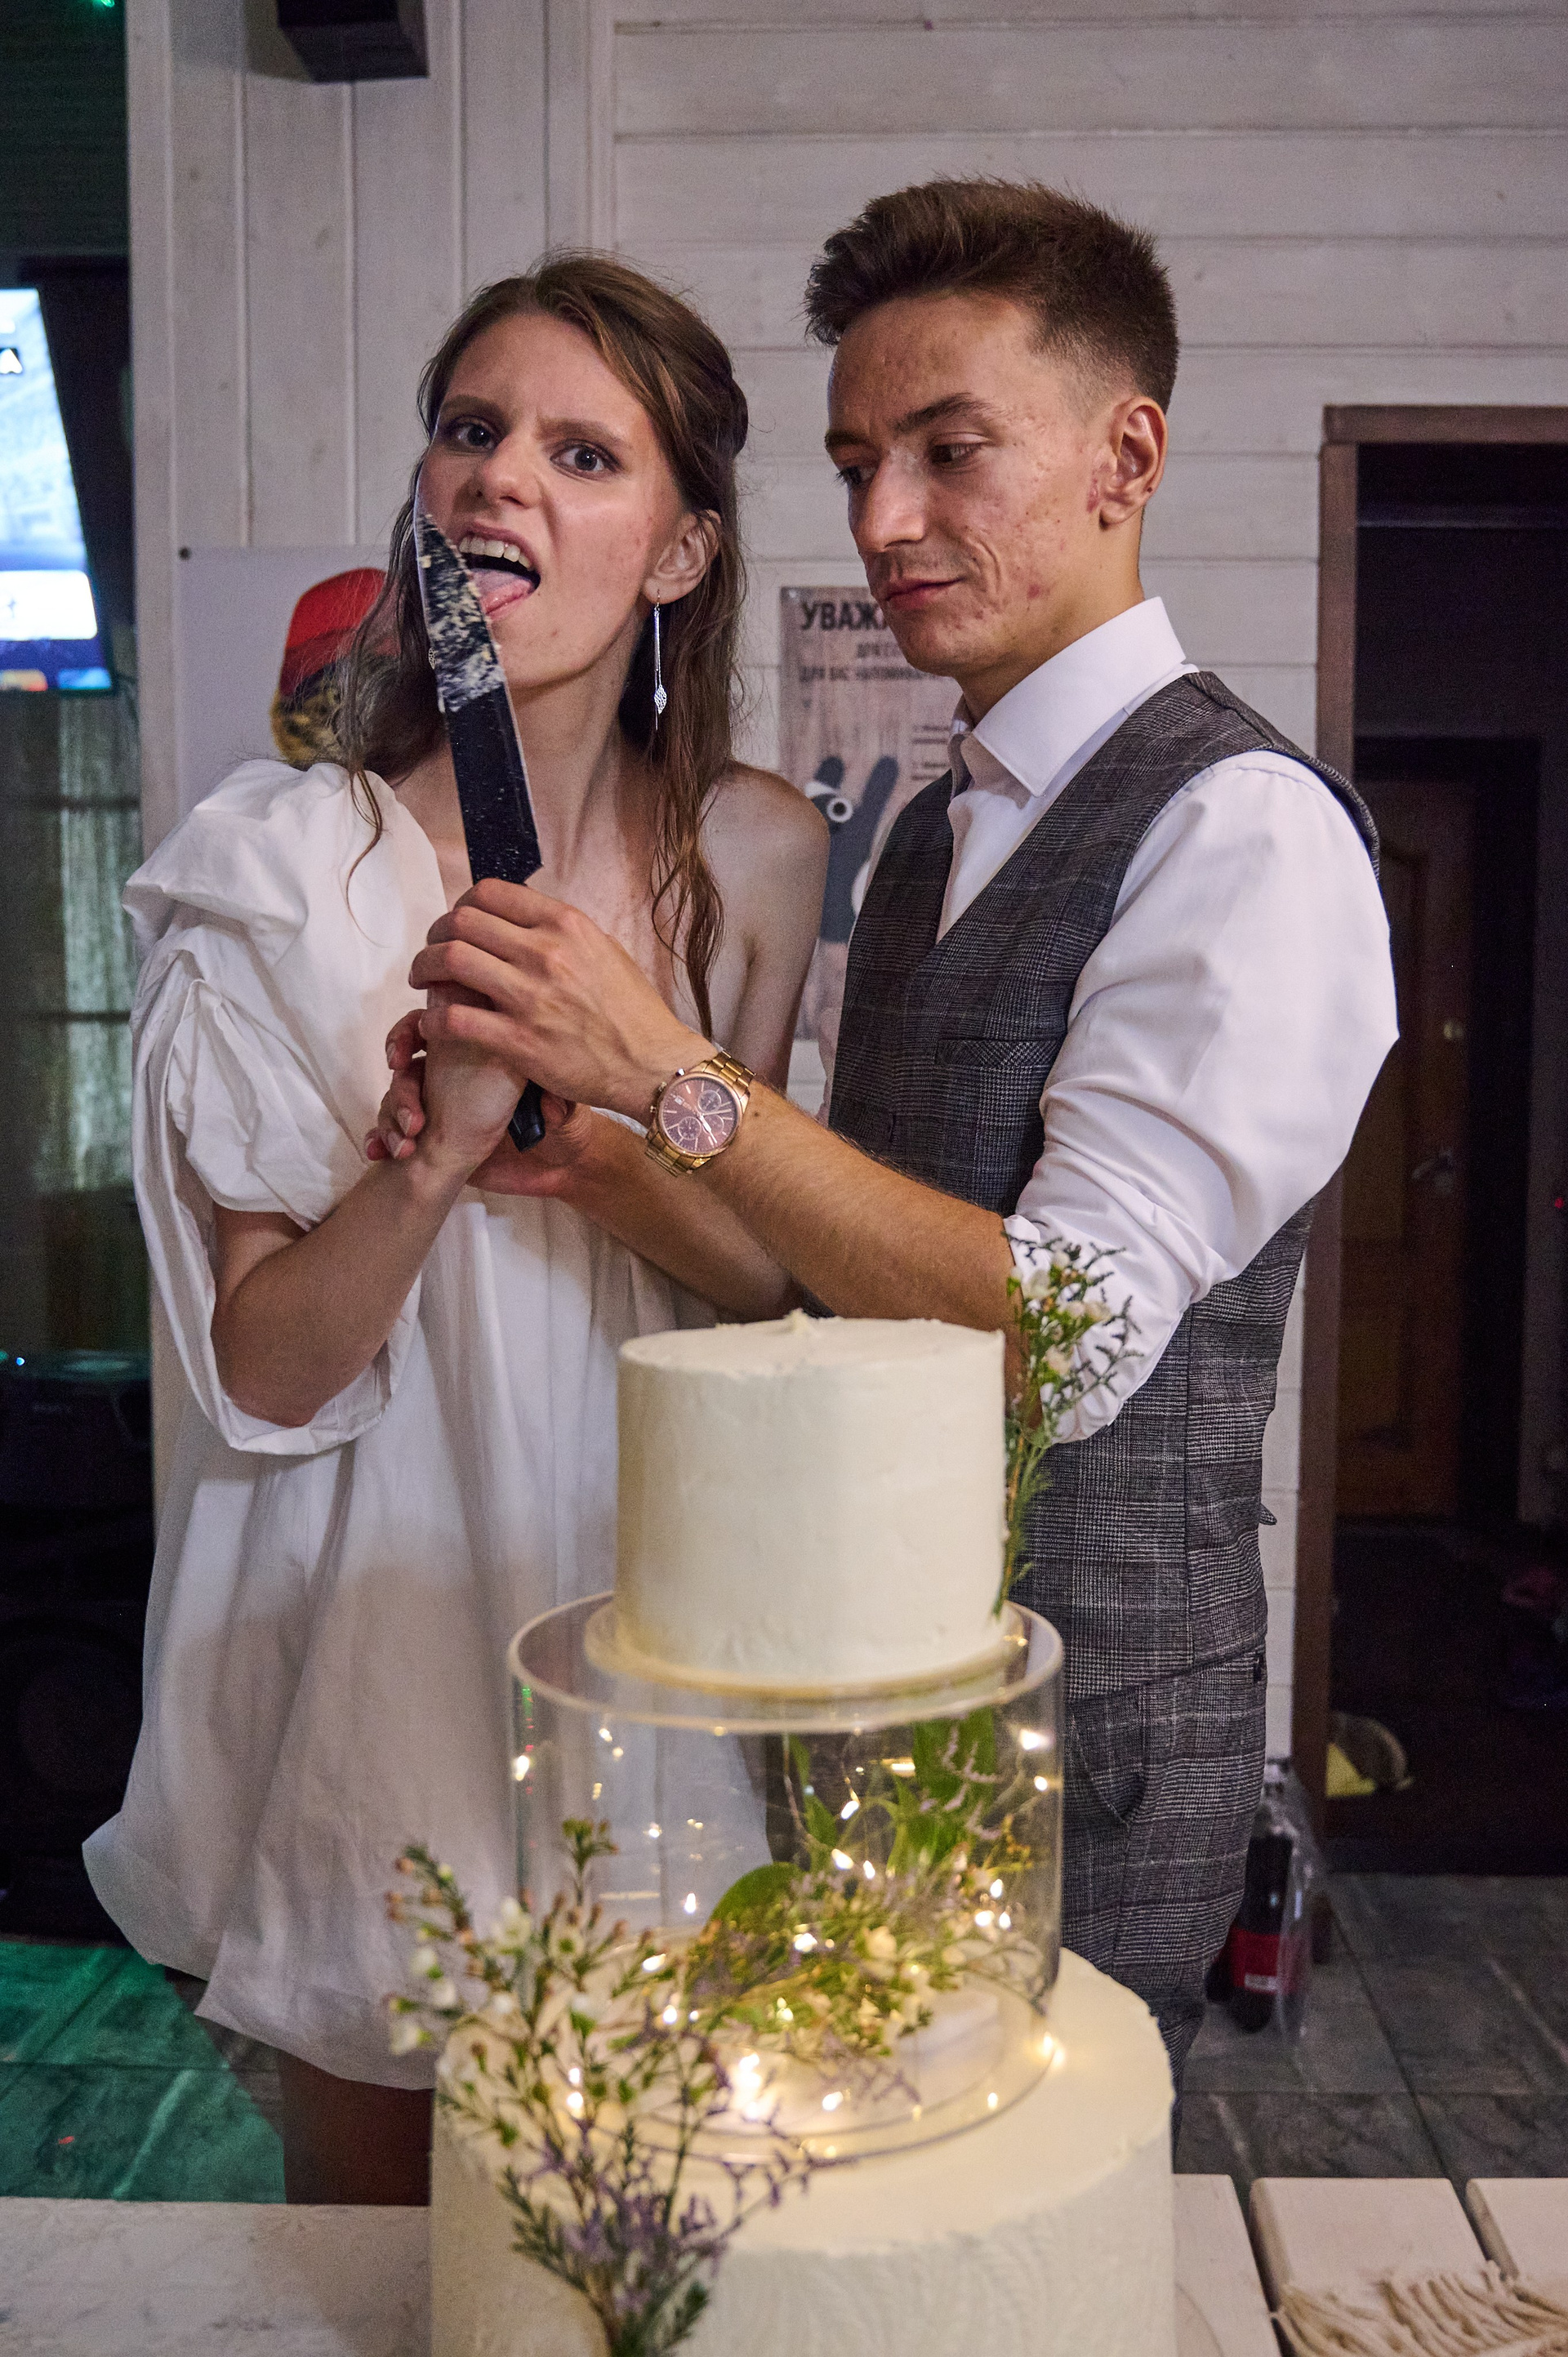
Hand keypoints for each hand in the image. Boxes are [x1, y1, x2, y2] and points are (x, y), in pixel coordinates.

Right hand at [367, 1007, 594, 1197]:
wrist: (553, 1175)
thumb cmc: (562, 1132)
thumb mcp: (564, 1112)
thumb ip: (558, 1103)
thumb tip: (549, 1101)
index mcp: (487, 1057)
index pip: (446, 1020)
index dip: (423, 1023)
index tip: (418, 1037)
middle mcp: (459, 1074)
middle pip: (412, 1044)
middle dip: (397, 1050)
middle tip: (397, 1066)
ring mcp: (441, 1103)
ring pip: (398, 1088)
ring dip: (392, 1107)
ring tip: (408, 1135)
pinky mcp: (430, 1136)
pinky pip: (389, 1128)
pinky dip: (381, 1137)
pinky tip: (380, 1150)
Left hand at [408, 881, 704, 1120]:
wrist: (654, 1064)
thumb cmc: (634, 1012)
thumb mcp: (604, 951)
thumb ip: (562, 935)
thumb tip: (526, 922)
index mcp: (565, 924)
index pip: (489, 893)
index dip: (460, 905)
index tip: (456, 924)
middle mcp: (545, 953)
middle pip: (461, 922)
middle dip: (435, 935)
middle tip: (432, 953)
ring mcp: (530, 997)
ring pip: (450, 962)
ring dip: (424, 970)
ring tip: (423, 983)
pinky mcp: (520, 1041)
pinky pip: (454, 1019)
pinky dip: (434, 1020)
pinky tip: (433, 1026)